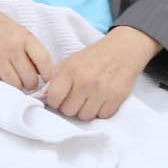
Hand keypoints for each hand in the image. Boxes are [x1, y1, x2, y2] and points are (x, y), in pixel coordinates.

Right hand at [0, 0, 52, 91]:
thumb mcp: (18, 30)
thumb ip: (31, 49)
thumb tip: (45, 74)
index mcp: (24, 36)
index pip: (44, 61)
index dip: (49, 75)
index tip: (47, 79)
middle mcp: (12, 47)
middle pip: (30, 79)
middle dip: (29, 83)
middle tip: (24, 78)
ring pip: (15, 85)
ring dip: (15, 84)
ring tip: (11, 76)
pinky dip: (0, 83)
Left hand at [41, 26, 160, 120]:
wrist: (122, 51)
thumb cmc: (95, 56)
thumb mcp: (71, 60)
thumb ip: (57, 75)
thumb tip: (44, 93)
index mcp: (72, 70)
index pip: (54, 96)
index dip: (54, 101)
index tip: (58, 99)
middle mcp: (86, 82)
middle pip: (68, 110)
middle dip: (69, 107)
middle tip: (74, 99)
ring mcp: (102, 91)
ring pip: (85, 116)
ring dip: (85, 110)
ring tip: (88, 99)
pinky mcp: (117, 98)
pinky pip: (102, 116)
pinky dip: (100, 111)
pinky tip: (100, 100)